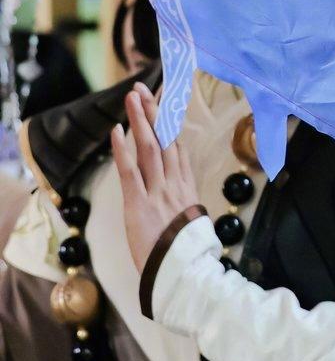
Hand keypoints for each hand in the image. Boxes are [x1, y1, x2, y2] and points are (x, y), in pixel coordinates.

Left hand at [110, 84, 199, 275]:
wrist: (185, 273)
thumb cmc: (187, 253)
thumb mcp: (190, 222)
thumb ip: (183, 202)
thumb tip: (179, 193)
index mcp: (186, 188)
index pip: (176, 147)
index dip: (169, 122)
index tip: (163, 102)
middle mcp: (174, 184)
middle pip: (164, 139)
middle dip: (154, 111)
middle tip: (144, 88)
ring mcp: (157, 193)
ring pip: (149, 148)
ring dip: (140, 120)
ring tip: (132, 96)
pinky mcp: (139, 205)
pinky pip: (130, 172)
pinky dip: (122, 150)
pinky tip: (117, 130)